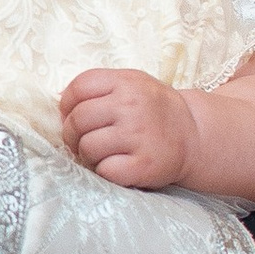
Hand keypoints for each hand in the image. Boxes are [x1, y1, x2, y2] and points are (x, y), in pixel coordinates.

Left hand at [61, 65, 191, 189]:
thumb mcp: (133, 84)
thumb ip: (100, 86)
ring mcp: (138, 136)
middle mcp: (132, 106)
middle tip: (82, 140)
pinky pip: (104, 170)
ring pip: (87, 146)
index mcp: (126, 82)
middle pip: (78, 120)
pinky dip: (105, 171)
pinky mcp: (143, 165)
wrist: (194, 135)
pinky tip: (117, 165)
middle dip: (72, 133)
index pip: (78, 88)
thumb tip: (60, 98)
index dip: (67, 104)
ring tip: (102, 153)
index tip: (72, 115)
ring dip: (88, 154)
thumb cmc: (155, 110)